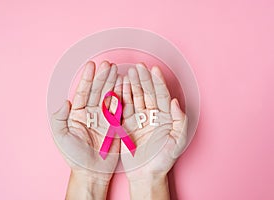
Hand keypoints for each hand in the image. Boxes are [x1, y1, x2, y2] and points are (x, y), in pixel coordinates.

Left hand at [50, 61, 121, 198]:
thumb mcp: (61, 137)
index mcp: (78, 114)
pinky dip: (123, 96)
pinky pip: (120, 107)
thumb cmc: (74, 156)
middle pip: (98, 91)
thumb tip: (65, 101)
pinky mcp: (116, 124)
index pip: (83, 92)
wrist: (91, 172)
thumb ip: (59, 118)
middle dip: (103, 77)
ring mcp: (105, 118)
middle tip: (109, 64)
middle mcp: (92, 113)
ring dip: (113, 83)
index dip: (88, 79)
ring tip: (117, 70)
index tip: (92, 65)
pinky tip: (125, 85)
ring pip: (110, 96)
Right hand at [121, 63, 187, 198]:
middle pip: (148, 93)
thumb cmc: (163, 160)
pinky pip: (125, 108)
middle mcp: (153, 115)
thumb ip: (180, 121)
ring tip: (129, 72)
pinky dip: (122, 97)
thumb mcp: (177, 142)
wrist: (146, 174)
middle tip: (138, 67)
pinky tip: (121, 86)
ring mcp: (139, 118)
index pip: (162, 95)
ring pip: (136, 98)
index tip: (153, 70)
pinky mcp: (127, 124)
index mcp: (166, 117)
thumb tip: (175, 102)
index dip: (157, 82)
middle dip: (143, 79)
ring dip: (132, 85)